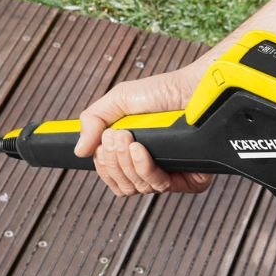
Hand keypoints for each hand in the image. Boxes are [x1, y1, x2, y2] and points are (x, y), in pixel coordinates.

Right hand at [75, 63, 212, 196]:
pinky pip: (160, 187)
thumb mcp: (119, 99)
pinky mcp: (190, 179)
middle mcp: (153, 166)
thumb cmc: (165, 91)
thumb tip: (79, 151)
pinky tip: (141, 150)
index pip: (111, 176)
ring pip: (138, 187)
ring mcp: (171, 173)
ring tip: (129, 138)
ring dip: (127, 163)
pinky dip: (145, 169)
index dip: (103, 165)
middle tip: (117, 136)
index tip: (102, 143)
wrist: (195, 88)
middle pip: (122, 185)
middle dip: (113, 161)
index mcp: (134, 153)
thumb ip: (93, 120)